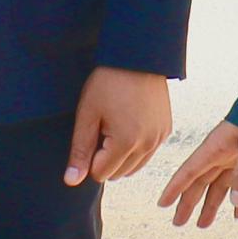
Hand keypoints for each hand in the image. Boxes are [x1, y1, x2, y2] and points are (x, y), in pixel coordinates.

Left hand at [67, 67, 172, 186]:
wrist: (138, 57)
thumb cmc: (107, 82)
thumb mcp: (87, 115)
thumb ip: (80, 150)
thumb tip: (72, 181)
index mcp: (126, 143)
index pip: (100, 174)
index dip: (90, 156)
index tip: (92, 131)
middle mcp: (147, 145)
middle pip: (118, 174)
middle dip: (105, 157)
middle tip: (103, 126)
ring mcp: (159, 138)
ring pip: (134, 166)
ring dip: (121, 155)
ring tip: (115, 123)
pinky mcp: (166, 130)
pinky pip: (147, 153)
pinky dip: (136, 147)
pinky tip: (129, 123)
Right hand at [156, 121, 237, 228]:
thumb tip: (235, 204)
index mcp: (215, 148)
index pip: (189, 171)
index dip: (175, 188)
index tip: (162, 204)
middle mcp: (222, 155)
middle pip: (200, 183)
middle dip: (188, 203)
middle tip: (178, 223)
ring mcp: (237, 159)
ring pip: (220, 187)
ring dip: (212, 206)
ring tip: (203, 225)